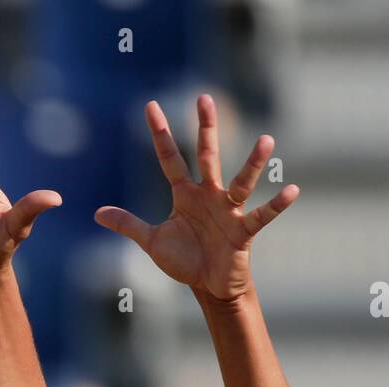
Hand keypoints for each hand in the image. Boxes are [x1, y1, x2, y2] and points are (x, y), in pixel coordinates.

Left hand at [94, 95, 297, 301]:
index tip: (150, 106)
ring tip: (266, 140)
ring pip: (241, 181)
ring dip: (254, 163)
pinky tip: (292, 190)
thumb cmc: (185, 260)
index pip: (169, 158)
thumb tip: (97, 213)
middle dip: (206, 129)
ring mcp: (228, 210)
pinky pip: (261, 215)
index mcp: (185, 194)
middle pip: (207, 156)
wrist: (209, 286)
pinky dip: (277, 205)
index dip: (160, 134)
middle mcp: (208, 195)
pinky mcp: (244, 231)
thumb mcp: (152, 242)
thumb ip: (128, 225)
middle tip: (204, 98)